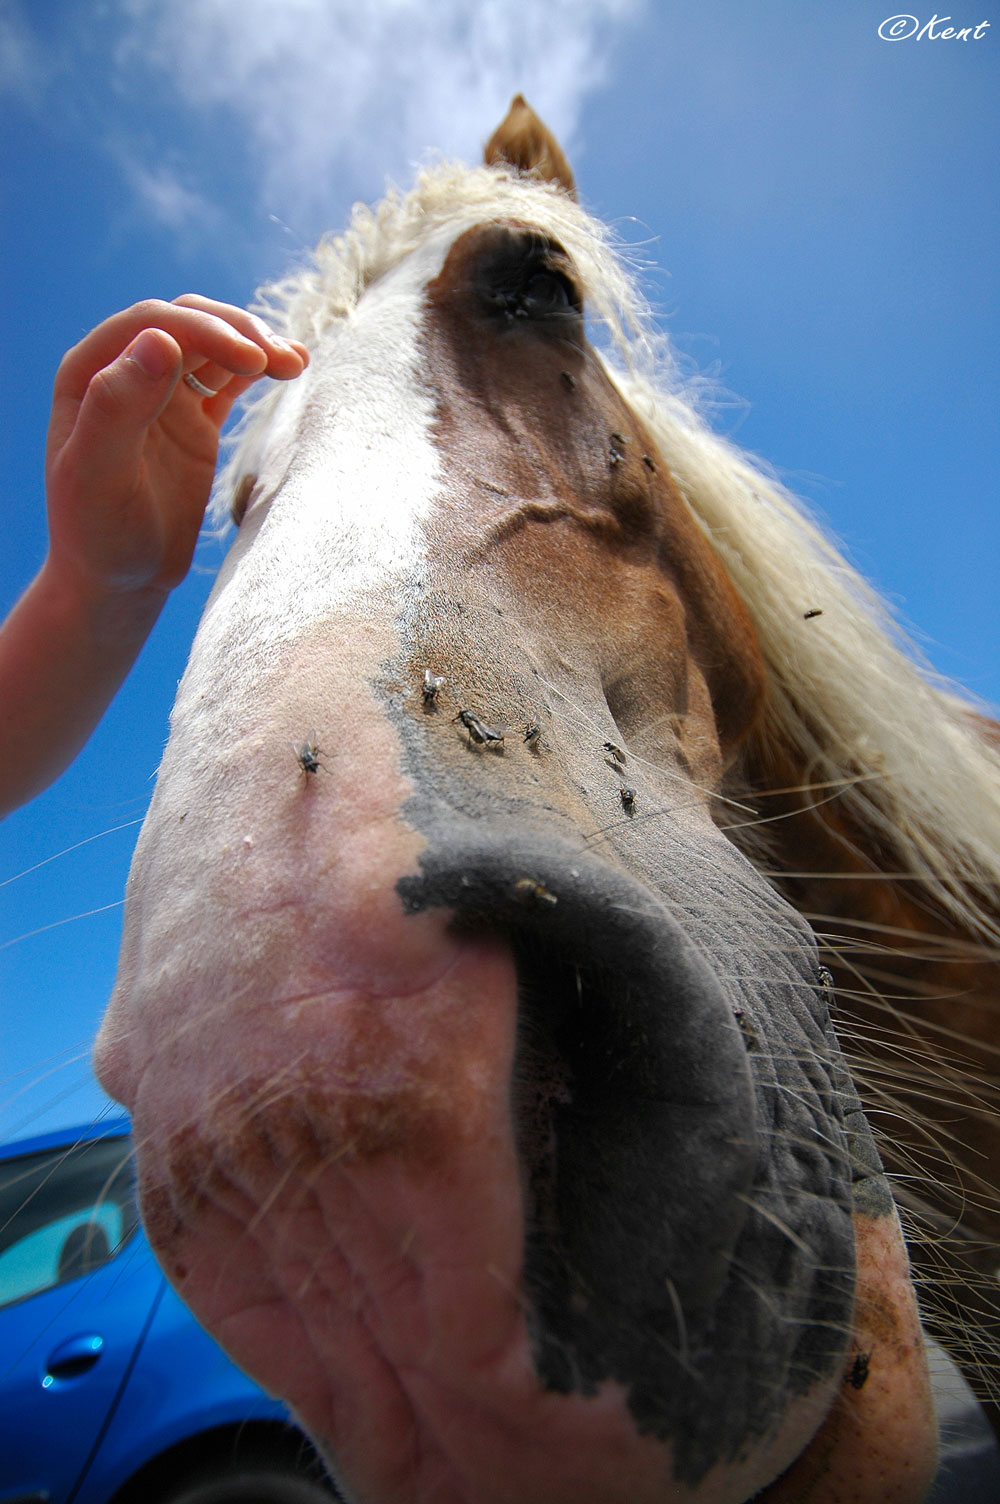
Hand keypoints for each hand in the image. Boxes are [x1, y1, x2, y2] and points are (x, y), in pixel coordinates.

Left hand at [44, 294, 308, 600]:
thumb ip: (119, 407)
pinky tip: (290, 368)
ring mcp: (161, 395)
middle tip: (284, 361)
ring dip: (254, 346)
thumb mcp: (100, 476)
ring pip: (212, 346)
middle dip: (237, 332)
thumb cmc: (99, 536)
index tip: (252, 361)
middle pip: (188, 324)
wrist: (119, 580)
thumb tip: (160, 340)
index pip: (153, 324)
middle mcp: (124, 373)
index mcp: (89, 373)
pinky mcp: (191, 420)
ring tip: (296, 362)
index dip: (205, 330)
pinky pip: (227, 379)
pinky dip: (258, 369)